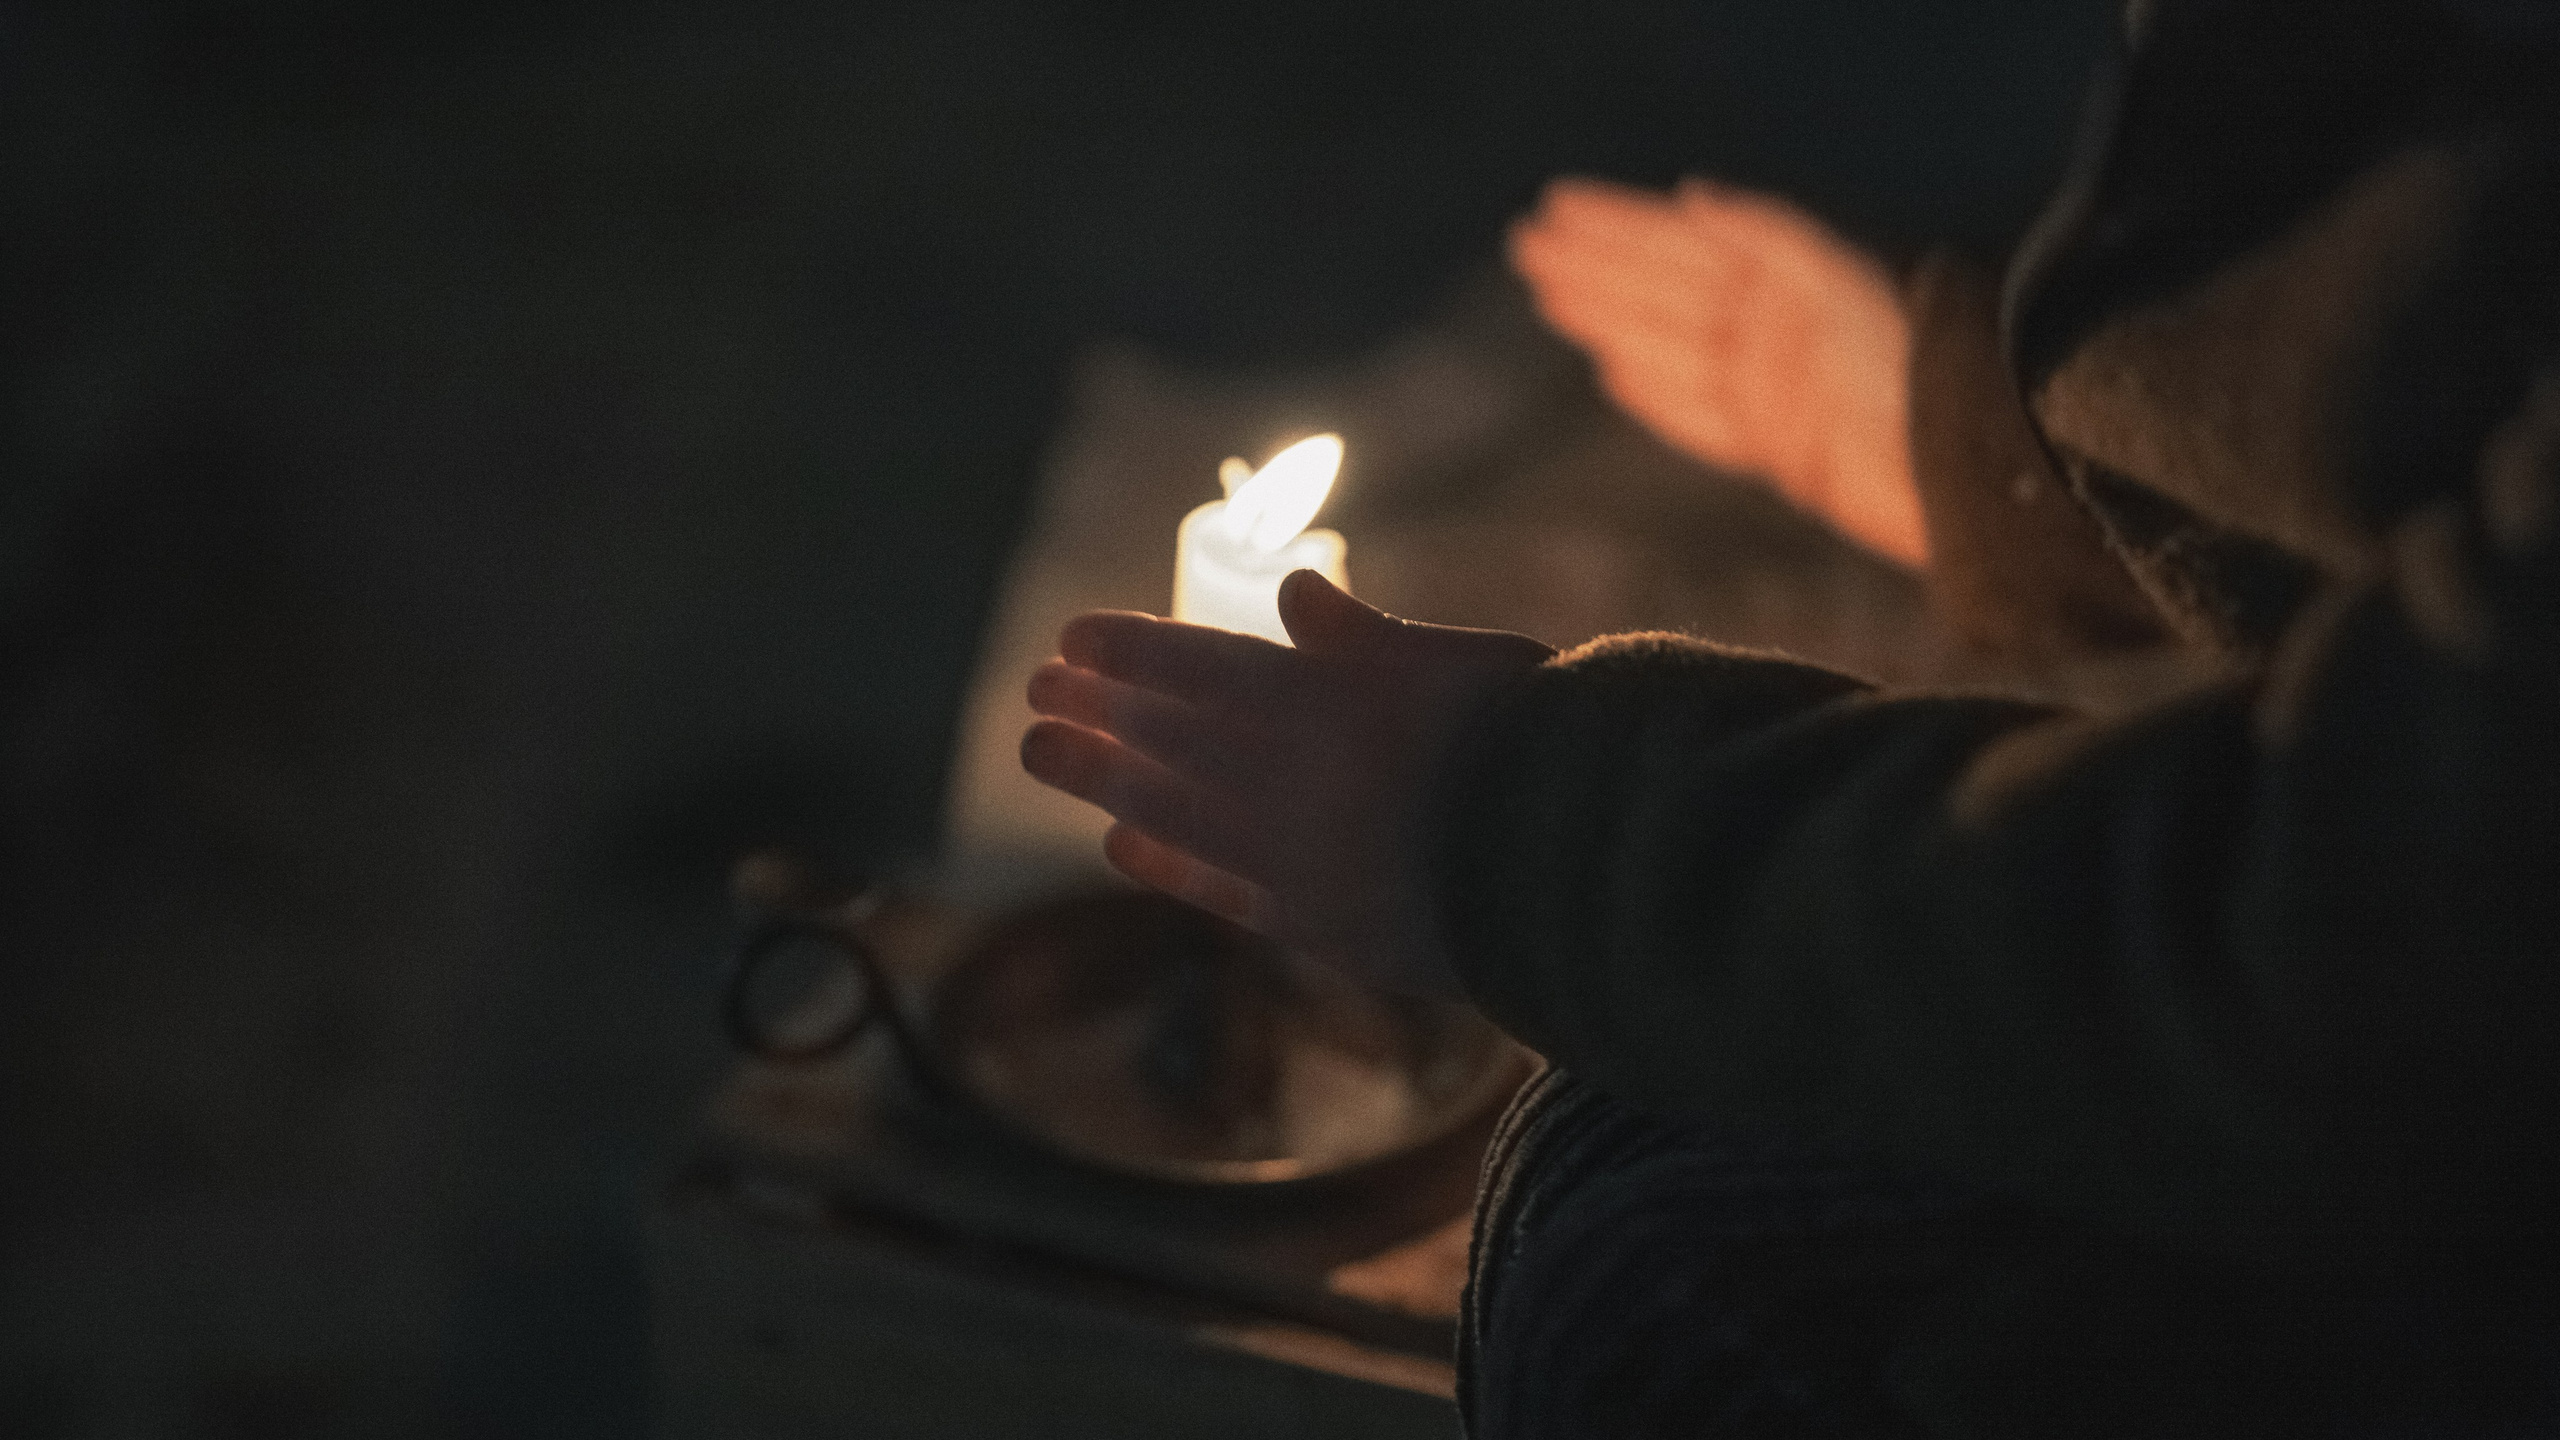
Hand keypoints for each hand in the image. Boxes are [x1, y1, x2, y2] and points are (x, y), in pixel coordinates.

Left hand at [1021, 570, 1554, 997]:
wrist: (1584, 868)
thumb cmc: (1533, 744)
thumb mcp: (1454, 660)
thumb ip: (1361, 637)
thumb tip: (1294, 588)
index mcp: (1322, 701)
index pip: (1196, 667)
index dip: (1127, 653)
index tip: (1071, 640)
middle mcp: (1289, 779)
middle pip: (1166, 741)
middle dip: (1095, 715)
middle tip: (1036, 699)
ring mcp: (1295, 856)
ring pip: (1172, 811)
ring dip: (1100, 781)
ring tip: (1044, 758)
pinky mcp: (1317, 923)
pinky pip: (1219, 887)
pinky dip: (1167, 862)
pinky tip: (1122, 844)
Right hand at [1509, 175, 1927, 567]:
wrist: (1975, 458)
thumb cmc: (1922, 360)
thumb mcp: (1843, 279)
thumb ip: (1769, 236)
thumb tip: (1695, 196)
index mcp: (1783, 282)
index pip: (1678, 244)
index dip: (1617, 225)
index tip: (1557, 208)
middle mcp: (1771, 329)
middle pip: (1664, 291)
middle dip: (1598, 268)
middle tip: (1527, 249)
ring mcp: (1773, 389)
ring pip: (1668, 347)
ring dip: (1609, 321)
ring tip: (1551, 299)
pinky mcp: (1782, 449)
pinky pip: (1699, 416)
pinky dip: (1654, 395)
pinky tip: (1613, 375)